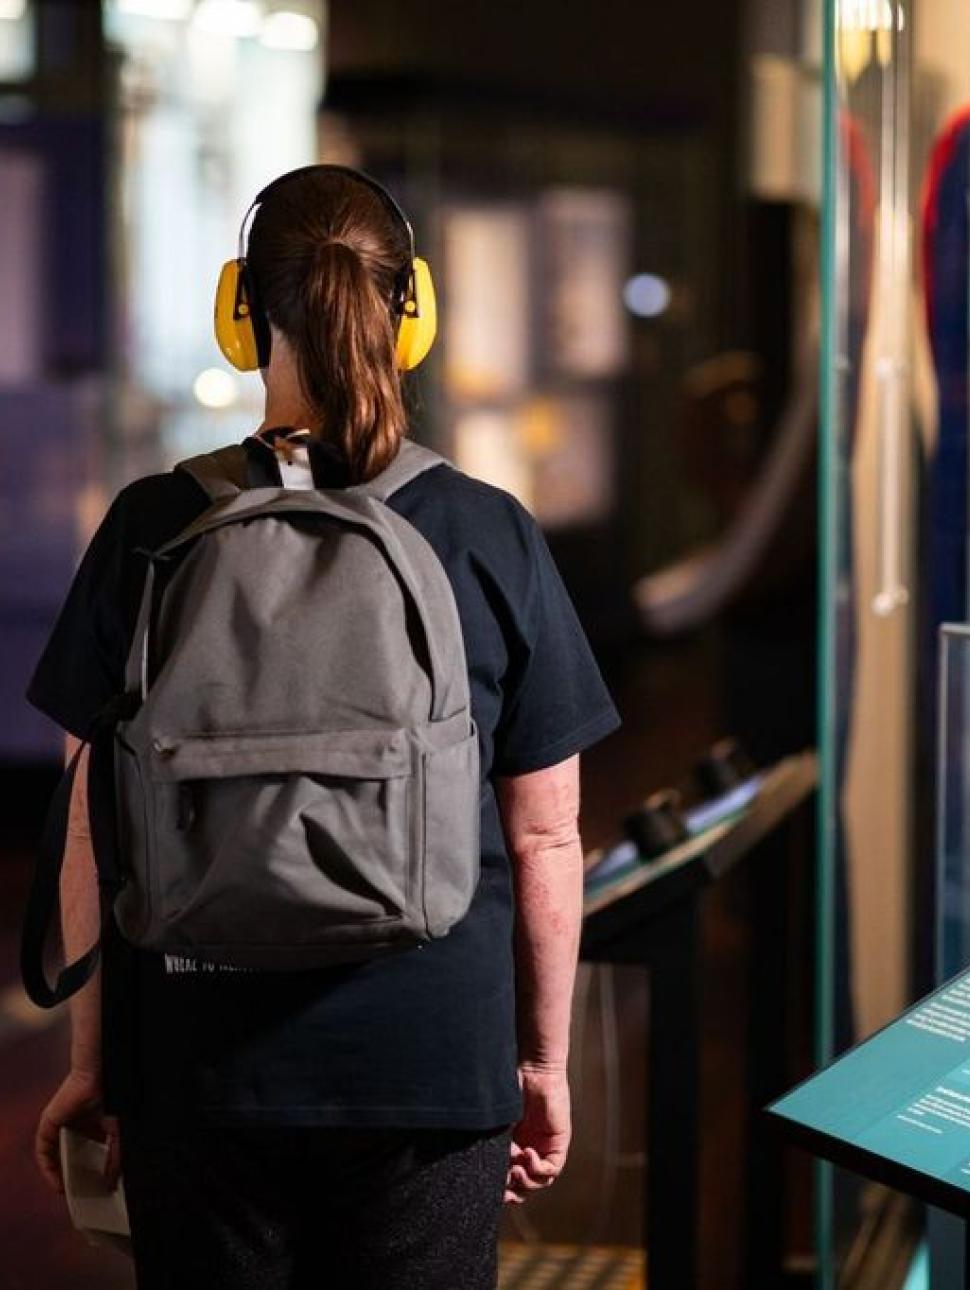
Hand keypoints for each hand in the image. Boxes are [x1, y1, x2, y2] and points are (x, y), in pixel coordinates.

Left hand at [35, 1067, 120, 1195]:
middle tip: (81, 1194)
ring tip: (69, 1191)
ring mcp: (62, 1122)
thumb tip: (112, 1182)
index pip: (88, 1151)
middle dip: (75, 1175)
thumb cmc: (115, 1095)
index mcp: (94, 1123)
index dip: (91, 1170)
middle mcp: (77, 1123)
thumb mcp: (118, 1133)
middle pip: (70, 1154)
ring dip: (60, 1173)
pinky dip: (48, 1166)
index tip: (96, 1188)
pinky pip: (43, 1149)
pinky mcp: (48, 1121)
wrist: (103, 1074)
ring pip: (56, 1154)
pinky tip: (56, 1180)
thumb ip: (115, 1157)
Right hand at [504, 1061, 570, 1204]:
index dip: (504, 1189)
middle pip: (527, 1185)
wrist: (533, 1069)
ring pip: (540, 1181)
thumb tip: (484, 1172)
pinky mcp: (559, 1142)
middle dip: (516, 1192)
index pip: (513, 1179)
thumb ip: (496, 1145)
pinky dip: (538, 1168)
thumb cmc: (513, 1087)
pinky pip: (552, 1168)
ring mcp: (546, 1147)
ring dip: (526, 1180)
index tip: (493, 1192)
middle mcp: (532, 1149)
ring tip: (515, 1168)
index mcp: (516, 1145)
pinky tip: (527, 1153)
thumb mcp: (500, 1123)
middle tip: (504, 1193)